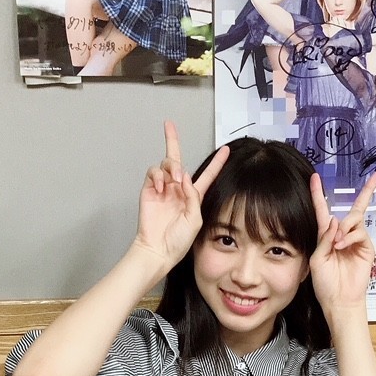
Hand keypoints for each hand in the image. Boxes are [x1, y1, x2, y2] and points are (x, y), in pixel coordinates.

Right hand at [135, 122, 229, 269]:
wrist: (158, 249)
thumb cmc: (178, 241)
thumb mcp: (195, 220)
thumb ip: (193, 196)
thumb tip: (184, 176)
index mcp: (193, 196)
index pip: (207, 175)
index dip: (217, 162)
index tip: (226, 149)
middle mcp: (178, 189)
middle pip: (177, 159)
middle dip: (172, 140)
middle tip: (169, 126)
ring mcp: (163, 189)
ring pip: (166, 164)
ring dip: (171, 167)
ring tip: (173, 181)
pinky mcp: (149, 190)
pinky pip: (153, 173)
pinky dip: (157, 176)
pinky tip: (161, 187)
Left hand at [309, 172, 375, 309]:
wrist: (339, 299)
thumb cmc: (325, 283)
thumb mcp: (317, 258)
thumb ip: (324, 238)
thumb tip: (336, 219)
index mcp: (326, 236)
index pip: (323, 209)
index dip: (319, 193)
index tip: (315, 176)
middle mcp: (343, 235)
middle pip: (354, 208)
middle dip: (366, 192)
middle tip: (375, 179)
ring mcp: (357, 240)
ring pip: (355, 219)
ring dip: (345, 227)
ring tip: (337, 243)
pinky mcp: (366, 248)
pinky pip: (360, 232)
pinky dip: (350, 236)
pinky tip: (342, 245)